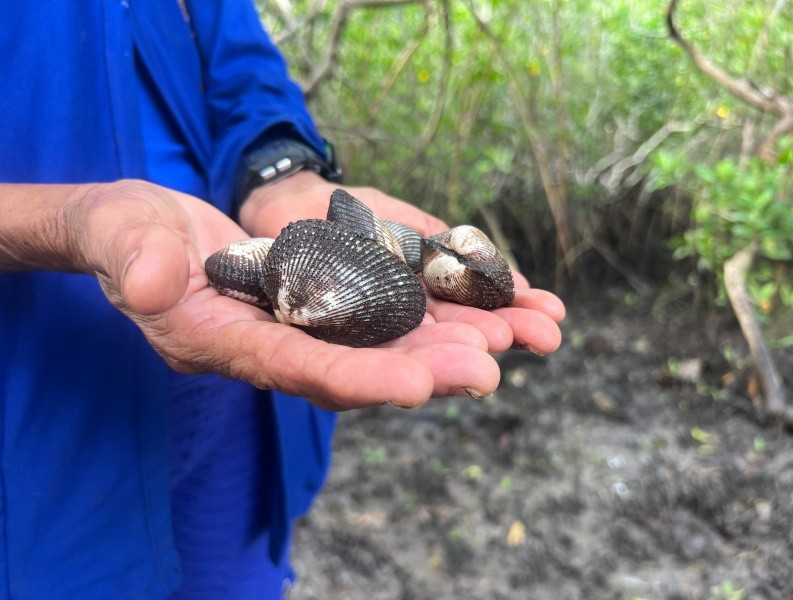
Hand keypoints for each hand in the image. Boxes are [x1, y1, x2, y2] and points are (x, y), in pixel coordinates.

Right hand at [66, 179, 519, 409]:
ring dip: (446, 343)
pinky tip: (488, 304)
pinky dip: (437, 309)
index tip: (416, 384)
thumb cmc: (128, 232)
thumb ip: (136, 259)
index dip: (355, 377)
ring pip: (381, 341)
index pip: (294, 366)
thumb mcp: (121, 235)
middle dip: (422, 370)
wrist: (143, 231)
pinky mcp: (322, 298)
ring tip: (510, 338)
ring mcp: (302, 323)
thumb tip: (157, 283)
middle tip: (489, 368)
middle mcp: (272, 345)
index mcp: (223, 341)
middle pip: (355, 366)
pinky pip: (383, 310)